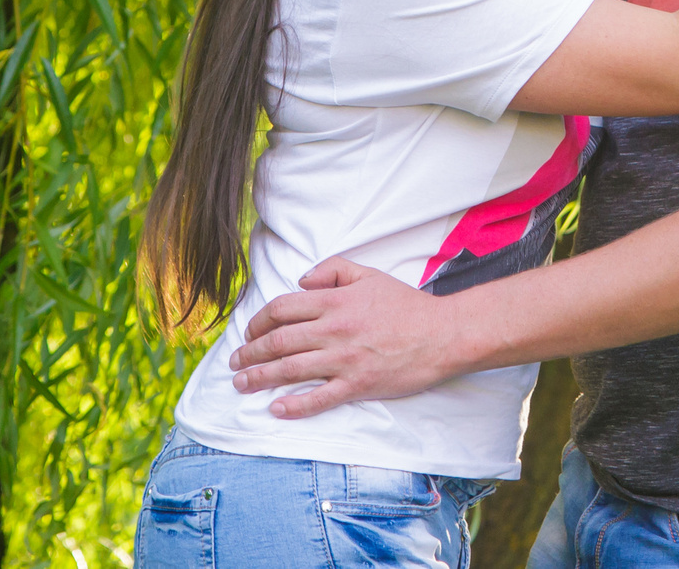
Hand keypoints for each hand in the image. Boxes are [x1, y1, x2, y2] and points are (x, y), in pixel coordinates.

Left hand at [226, 258, 463, 414]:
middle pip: (279, 341)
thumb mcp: (370, 275)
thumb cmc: (407, 305)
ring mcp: (345, 359)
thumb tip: (301, 281)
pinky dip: (294, 405)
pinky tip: (276, 409)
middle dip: (250, 352)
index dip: (259, 321)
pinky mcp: (357, 384)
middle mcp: (335, 330)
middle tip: (235, 362)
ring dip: (260, 378)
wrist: (443, 334)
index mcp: (336, 301)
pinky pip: (319, 398)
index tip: (249, 332)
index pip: (283, 309)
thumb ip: (333, 269)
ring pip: (291, 369)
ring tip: (241, 384)